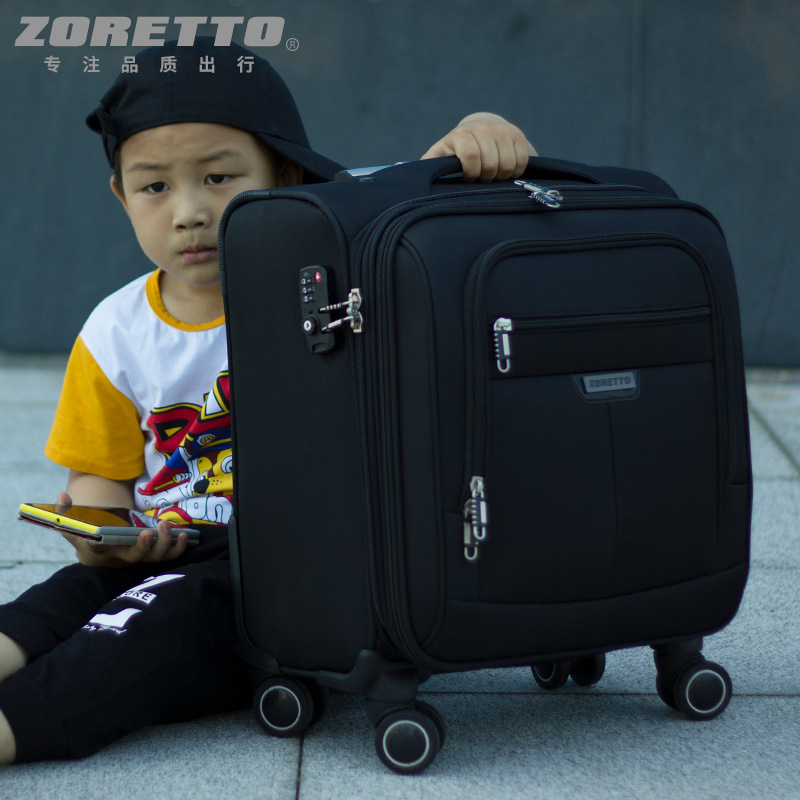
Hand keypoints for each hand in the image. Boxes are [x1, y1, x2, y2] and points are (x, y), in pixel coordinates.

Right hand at [56, 491, 188, 567]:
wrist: (99, 544)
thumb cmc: (85, 532)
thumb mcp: (69, 522)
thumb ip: (63, 511)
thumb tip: (63, 495)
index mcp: (97, 553)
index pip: (99, 551)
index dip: (102, 547)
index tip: (101, 541)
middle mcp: (119, 559)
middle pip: (133, 558)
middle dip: (142, 547)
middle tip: (149, 533)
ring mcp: (137, 558)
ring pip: (153, 558)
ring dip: (164, 545)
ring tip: (167, 527)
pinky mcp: (150, 554)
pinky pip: (167, 556)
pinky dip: (177, 549)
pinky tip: (184, 536)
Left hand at [421, 112, 537, 182]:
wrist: (480, 126)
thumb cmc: (456, 149)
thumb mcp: (440, 155)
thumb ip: (429, 165)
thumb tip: (410, 177)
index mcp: (462, 134)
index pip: (471, 157)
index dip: (471, 174)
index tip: (469, 178)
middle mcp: (483, 128)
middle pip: (491, 164)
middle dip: (486, 178)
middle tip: (482, 179)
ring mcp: (503, 130)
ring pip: (508, 165)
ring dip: (501, 176)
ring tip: (492, 175)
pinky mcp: (518, 135)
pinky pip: (521, 161)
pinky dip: (515, 171)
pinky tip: (504, 170)